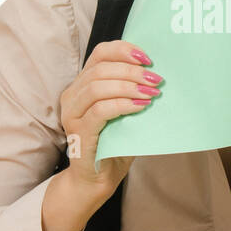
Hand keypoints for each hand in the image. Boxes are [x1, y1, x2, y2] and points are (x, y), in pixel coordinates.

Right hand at [58, 39, 161, 194]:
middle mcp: (72, 96)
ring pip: (98, 87)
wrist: (98, 180)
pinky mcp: (79, 131)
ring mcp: (72, 114)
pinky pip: (100, 110)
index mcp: (82, 85)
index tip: (148, 59)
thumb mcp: (125, 112)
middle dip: (132, 71)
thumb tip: (157, 74)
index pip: (100, 53)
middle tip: (156, 79)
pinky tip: (140, 107)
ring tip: (151, 93)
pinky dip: (123, 105)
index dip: (124, 50)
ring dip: (129, 86)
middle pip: (101, 69)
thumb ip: (132, 92)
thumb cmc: (114, 144)